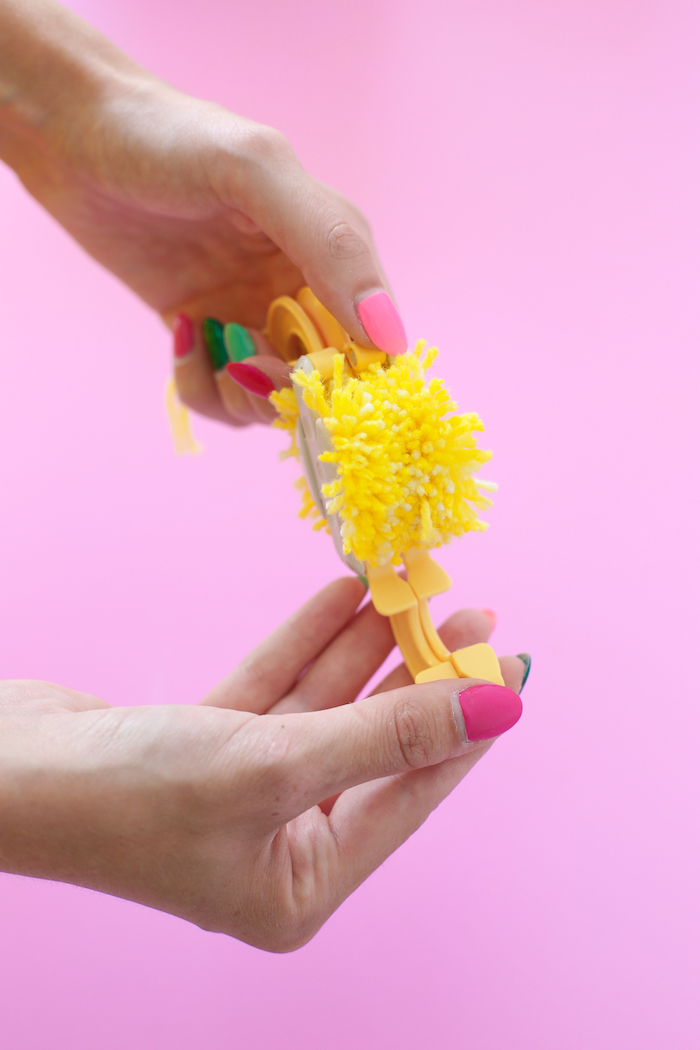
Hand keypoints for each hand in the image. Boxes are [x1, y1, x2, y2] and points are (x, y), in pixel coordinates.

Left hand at [0, 0, 406, 426]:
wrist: (73, 135)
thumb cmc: (169, 138)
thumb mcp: (259, 174)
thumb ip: (333, 247)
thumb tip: (391, 338)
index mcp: (335, 249)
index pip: (373, 338)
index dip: (353, 375)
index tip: (312, 381)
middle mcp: (300, 289)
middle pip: (323, 382)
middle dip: (288, 390)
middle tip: (246, 364)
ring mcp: (250, 314)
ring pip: (272, 399)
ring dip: (243, 394)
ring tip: (211, 348)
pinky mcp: (205, 333)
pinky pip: (222, 394)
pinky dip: (202, 385)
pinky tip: (180, 334)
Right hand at [0, 578, 524, 951]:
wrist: (1, 772)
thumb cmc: (128, 797)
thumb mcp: (275, 765)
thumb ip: (387, 734)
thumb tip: (496, 711)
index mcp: (300, 884)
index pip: (408, 794)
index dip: (463, 727)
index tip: (510, 667)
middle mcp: (275, 844)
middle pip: (370, 744)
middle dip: (415, 676)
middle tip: (468, 612)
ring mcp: (239, 792)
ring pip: (323, 709)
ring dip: (364, 647)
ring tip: (411, 587)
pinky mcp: (205, 746)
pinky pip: (274, 690)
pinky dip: (306, 644)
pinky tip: (345, 596)